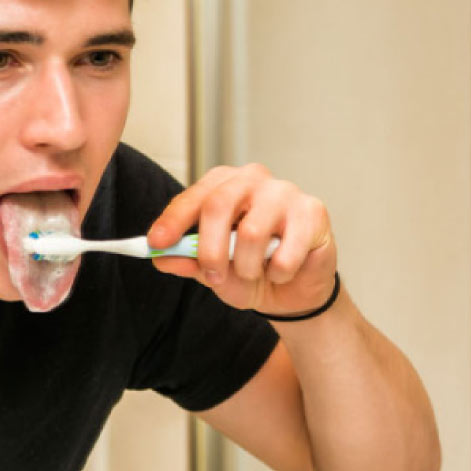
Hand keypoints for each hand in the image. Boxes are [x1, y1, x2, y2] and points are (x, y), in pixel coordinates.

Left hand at [148, 164, 337, 315]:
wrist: (296, 291)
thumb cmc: (253, 270)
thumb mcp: (213, 272)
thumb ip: (188, 261)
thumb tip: (161, 257)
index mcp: (225, 185)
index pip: (195, 196)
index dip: (173, 220)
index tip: (156, 243)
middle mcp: (254, 179)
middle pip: (219, 205)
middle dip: (209, 250)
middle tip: (212, 277)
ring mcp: (285, 192)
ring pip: (251, 233)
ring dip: (247, 267)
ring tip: (255, 273)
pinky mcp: (313, 211)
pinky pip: (285, 252)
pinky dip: (278, 273)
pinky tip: (284, 270)